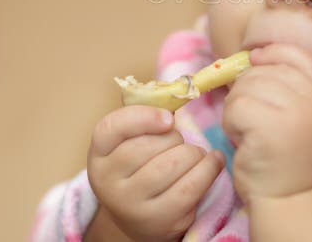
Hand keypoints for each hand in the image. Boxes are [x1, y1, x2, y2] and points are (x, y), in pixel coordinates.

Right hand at [86, 106, 224, 241]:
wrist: (139, 218)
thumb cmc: (141, 167)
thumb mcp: (131, 143)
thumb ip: (146, 117)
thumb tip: (179, 91)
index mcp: (98, 155)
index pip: (112, 128)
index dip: (143, 117)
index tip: (168, 118)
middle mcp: (107, 182)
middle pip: (149, 145)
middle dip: (174, 137)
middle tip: (178, 142)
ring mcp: (131, 205)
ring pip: (173, 163)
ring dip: (193, 153)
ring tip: (194, 155)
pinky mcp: (159, 220)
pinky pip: (191, 186)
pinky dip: (209, 168)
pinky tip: (213, 162)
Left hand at [222, 43, 311, 202]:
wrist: (291, 202)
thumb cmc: (290, 160)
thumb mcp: (304, 118)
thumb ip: (290, 87)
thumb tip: (254, 55)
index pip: (298, 55)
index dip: (272, 52)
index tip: (255, 59)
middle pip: (265, 70)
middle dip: (247, 89)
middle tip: (252, 119)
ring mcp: (295, 113)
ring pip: (246, 86)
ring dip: (237, 108)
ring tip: (248, 131)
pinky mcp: (270, 127)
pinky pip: (236, 106)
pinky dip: (230, 123)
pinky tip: (242, 140)